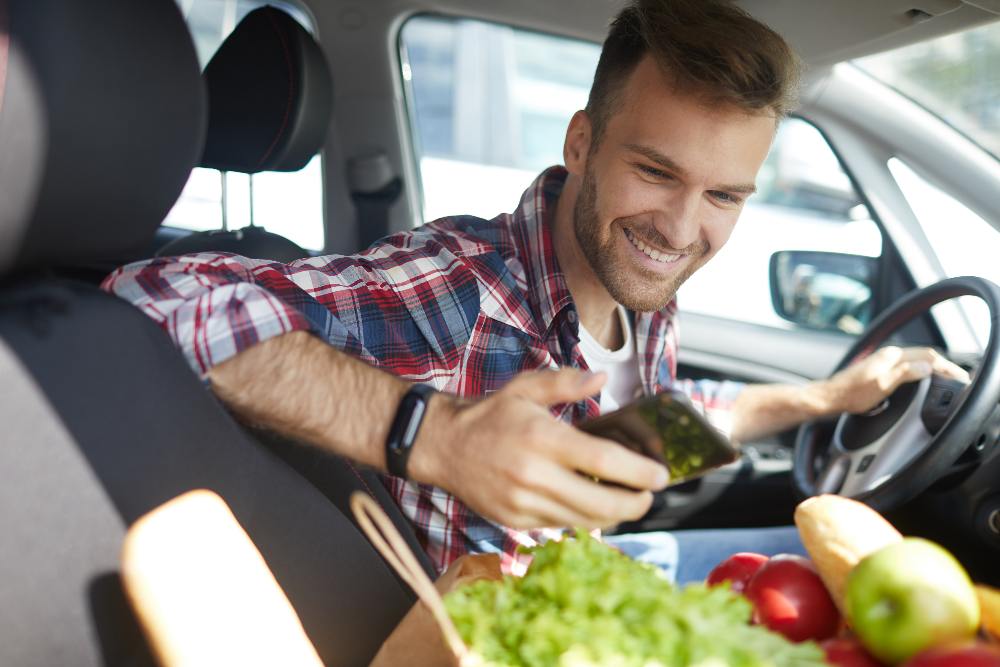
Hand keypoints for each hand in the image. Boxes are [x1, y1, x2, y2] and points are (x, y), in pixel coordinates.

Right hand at [407, 368, 669, 529]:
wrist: (441, 446)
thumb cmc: (488, 415)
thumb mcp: (525, 388)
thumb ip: (566, 383)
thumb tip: (602, 380)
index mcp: (542, 439)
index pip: (603, 463)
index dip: (639, 473)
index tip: (660, 475)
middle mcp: (533, 475)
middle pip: (601, 503)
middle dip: (635, 504)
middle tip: (649, 495)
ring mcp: (523, 504)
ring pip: (584, 522)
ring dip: (613, 515)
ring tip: (626, 500)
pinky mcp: (515, 522)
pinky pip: (561, 526)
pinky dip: (584, 519)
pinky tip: (592, 504)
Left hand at [817, 346, 969, 414]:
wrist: (831, 396)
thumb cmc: (853, 394)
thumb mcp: (883, 385)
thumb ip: (905, 374)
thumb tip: (927, 367)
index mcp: (892, 356)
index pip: (927, 355)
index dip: (945, 365)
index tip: (958, 375)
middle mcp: (889, 355)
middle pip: (923, 355)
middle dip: (943, 364)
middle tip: (957, 377)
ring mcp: (884, 360)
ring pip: (916, 359)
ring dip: (932, 366)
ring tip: (946, 376)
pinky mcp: (880, 367)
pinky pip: (907, 364)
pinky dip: (920, 369)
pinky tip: (922, 377)